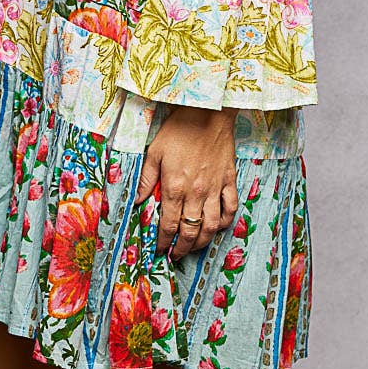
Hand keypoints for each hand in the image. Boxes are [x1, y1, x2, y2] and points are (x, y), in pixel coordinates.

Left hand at [133, 105, 239, 259]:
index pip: (168, 224)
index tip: (159, 249)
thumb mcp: (155, 151)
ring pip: (211, 225)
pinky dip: (225, 221)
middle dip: (182, 248)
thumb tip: (137, 201)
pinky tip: (218, 226)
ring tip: (195, 247)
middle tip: (176, 255)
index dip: (163, 241)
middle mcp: (196, 193)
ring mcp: (215, 188)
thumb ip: (146, 179)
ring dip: (203, 241)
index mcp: (175, 187)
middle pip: (190, 231)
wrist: (208, 112)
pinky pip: (230, 208)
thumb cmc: (179, 129)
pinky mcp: (229, 180)